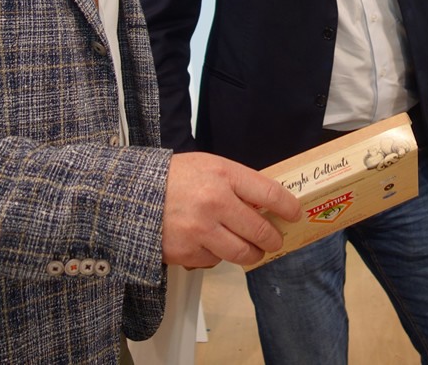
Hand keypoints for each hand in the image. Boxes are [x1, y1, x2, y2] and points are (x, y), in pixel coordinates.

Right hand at [161, 152, 299, 268]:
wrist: (133, 195)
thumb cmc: (174, 177)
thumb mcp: (210, 166)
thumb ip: (239, 184)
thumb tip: (267, 205)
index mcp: (224, 176)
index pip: (270, 194)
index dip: (288, 207)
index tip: (295, 214)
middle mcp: (214, 203)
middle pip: (261, 231)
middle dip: (273, 239)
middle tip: (275, 239)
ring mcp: (200, 231)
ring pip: (243, 253)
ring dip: (252, 254)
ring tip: (252, 249)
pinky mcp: (187, 253)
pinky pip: (215, 260)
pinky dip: (218, 255)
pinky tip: (211, 243)